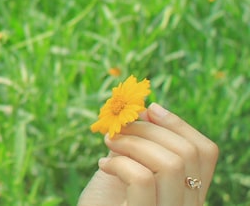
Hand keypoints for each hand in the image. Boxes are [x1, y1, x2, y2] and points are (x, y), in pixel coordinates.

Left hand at [78, 103, 217, 205]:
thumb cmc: (104, 204)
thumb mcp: (125, 171)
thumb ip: (139, 147)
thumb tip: (145, 112)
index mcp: (188, 193)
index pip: (205, 152)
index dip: (179, 124)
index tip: (148, 110)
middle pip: (187, 153)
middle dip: (148, 130)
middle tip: (117, 130)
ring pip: (170, 164)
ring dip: (133, 143)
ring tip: (108, 144)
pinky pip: (142, 179)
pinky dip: (120, 163)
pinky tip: (103, 167)